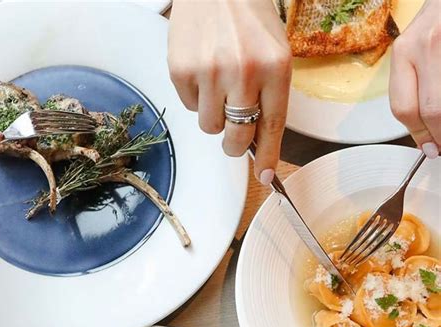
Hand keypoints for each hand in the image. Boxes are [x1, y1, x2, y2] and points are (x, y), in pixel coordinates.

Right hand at [168, 0, 291, 183]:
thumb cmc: (248, 19)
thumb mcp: (274, 53)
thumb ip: (270, 98)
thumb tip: (259, 146)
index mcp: (275, 67)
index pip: (272, 127)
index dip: (268, 157)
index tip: (266, 177)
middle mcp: (243, 72)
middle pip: (237, 137)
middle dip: (236, 144)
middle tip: (234, 137)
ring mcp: (209, 72)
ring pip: (210, 127)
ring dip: (214, 116)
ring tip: (218, 86)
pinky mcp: (181, 70)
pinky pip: (190, 107)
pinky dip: (196, 97)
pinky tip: (202, 71)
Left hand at [389, 0, 440, 157]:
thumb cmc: (439, 22)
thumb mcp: (417, 47)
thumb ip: (415, 84)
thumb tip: (424, 130)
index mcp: (404, 51)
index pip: (404, 108)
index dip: (418, 135)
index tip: (430, 148)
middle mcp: (426, 45)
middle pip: (430, 111)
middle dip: (439, 134)